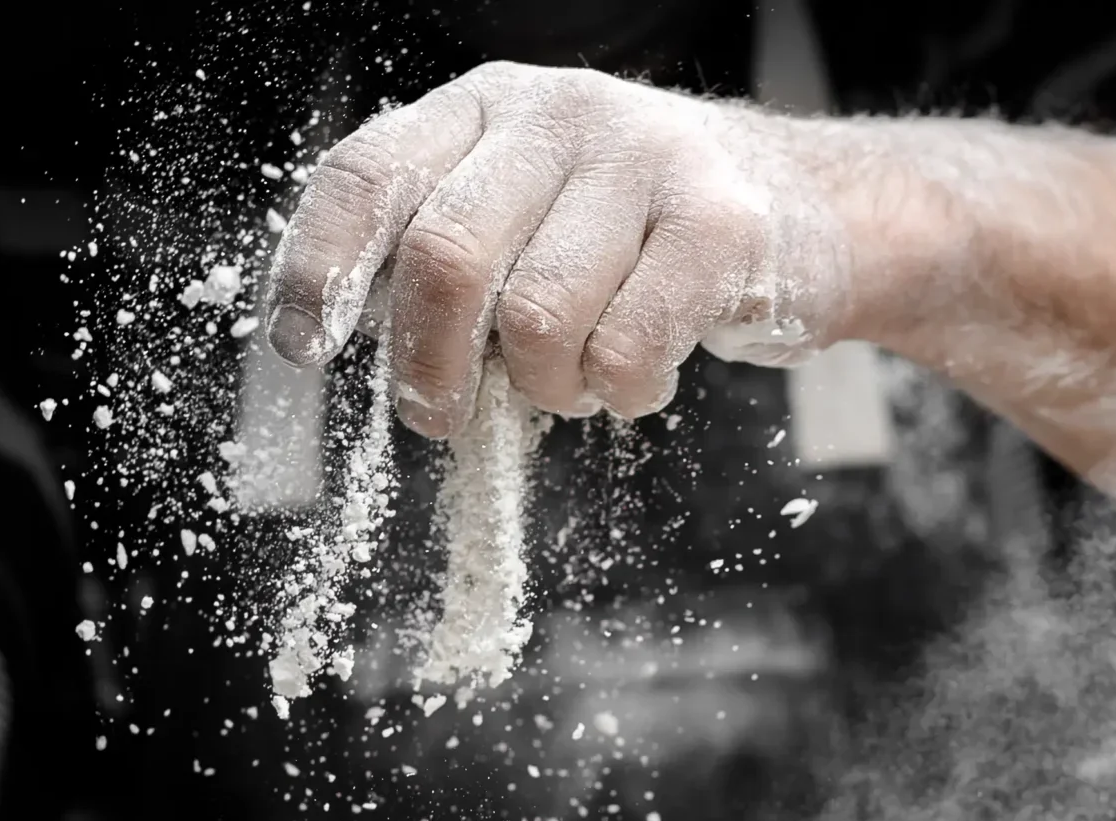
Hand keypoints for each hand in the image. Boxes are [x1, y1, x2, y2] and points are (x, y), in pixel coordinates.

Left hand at [266, 61, 853, 436]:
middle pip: (445, 257)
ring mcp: (642, 161)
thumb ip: (445, 258)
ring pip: (536, 319)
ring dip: (544, 387)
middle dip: (427, 365)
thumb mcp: (527, 212)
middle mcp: (556, 116)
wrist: (810, 212)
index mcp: (483, 110)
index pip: (367, 176)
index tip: (305, 349)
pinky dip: (619, 394)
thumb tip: (346, 345)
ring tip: (572, 381)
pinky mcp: (716, 225)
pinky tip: (636, 378)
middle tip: (440, 414)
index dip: (318, 269)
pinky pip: (624, 351)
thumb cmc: (640, 235)